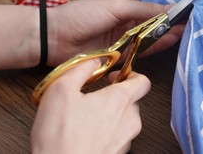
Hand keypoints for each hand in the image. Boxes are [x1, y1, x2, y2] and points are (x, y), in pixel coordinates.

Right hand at [31, 59, 150, 153]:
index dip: (130, 74)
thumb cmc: (59, 136)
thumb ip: (81, 68)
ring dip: (110, 115)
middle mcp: (129, 121)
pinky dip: (106, 132)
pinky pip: (117, 137)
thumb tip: (94, 60)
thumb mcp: (61, 89)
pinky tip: (85, 134)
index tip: (114, 76)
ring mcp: (125, 141)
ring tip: (86, 117)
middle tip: (94, 96)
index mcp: (120, 101)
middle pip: (132, 101)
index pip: (142, 81)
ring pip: (125, 120)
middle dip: (115, 95)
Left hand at [47, 0, 183, 65]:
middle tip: (191, 26)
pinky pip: (140, 52)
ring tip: (185, 34)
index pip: (153, 8)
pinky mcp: (120, 54)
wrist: (55, 38)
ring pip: (149, 38)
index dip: (170, 12)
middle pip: (154, 24)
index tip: (188, 14)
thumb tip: (171, 8)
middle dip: (171, 25)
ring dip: (165, 37)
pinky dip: (154, 48)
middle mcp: (127, 20)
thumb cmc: (83, 15)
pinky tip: (169, 44)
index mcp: (126, 4)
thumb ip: (144, 10)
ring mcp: (124, 38)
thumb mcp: (116, 7)